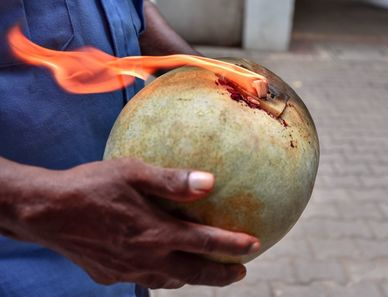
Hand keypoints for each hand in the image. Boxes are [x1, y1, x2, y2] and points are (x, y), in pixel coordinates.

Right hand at [7, 158, 259, 288]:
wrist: (44, 211)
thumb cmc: (90, 185)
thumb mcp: (132, 172)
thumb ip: (172, 180)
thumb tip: (210, 182)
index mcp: (155, 233)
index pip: (205, 243)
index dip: (232, 246)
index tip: (255, 246)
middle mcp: (145, 258)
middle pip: (194, 273)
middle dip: (221, 275)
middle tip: (240, 272)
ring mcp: (127, 270)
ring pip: (169, 281)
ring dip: (192, 278)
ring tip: (204, 271)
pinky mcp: (108, 274)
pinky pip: (143, 279)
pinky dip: (161, 276)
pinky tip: (161, 267)